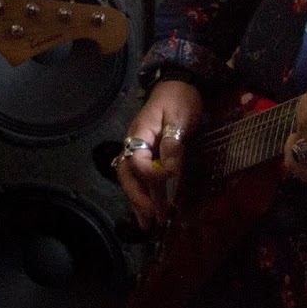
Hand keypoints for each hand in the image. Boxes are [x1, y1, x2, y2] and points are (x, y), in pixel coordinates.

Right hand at [116, 79, 201, 230]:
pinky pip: (142, 176)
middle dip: (137, 198)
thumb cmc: (179, 98)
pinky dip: (145, 193)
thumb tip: (169, 170)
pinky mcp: (148, 153)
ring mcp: (140, 149)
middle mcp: (134, 143)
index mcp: (139, 134)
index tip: (170, 185)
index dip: (151, 177)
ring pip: (132, 179)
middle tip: (150, 219)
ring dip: (139, 201)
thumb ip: (173, 143)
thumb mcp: (179, 117)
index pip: (137, 161)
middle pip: (127, 175)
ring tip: (148, 224)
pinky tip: (151, 208)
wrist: (179, 83)